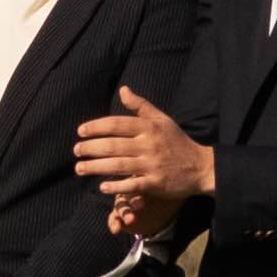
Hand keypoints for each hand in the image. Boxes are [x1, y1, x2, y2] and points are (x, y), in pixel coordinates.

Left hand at [73, 88, 214, 217]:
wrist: (201, 166)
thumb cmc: (177, 141)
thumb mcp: (161, 119)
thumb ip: (140, 105)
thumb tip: (122, 89)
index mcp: (149, 127)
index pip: (116, 124)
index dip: (95, 127)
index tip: (80, 132)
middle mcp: (149, 145)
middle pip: (113, 145)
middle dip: (90, 148)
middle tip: (76, 151)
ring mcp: (152, 165)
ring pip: (118, 165)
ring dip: (96, 167)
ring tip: (80, 168)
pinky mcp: (156, 183)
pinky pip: (132, 185)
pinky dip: (116, 187)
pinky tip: (102, 187)